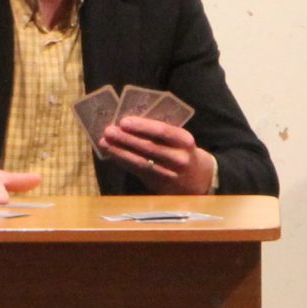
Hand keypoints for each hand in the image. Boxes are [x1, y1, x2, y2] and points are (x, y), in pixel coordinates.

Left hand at [99, 116, 216, 194]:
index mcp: (185, 140)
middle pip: (149, 147)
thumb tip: (128, 125)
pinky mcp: (161, 186)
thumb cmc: (183, 151)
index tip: (123, 121)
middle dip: (126, 139)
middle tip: (108, 131)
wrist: (201, 179)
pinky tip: (113, 155)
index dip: (142, 126)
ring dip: (120, 152)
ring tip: (105, 143)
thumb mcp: (179, 139)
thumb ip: (159, 134)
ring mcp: (170, 174)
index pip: (162, 131)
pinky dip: (124, 163)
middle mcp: (180, 158)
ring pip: (141, 162)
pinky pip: (139, 172)